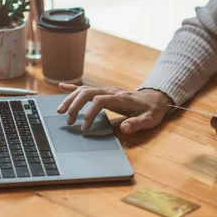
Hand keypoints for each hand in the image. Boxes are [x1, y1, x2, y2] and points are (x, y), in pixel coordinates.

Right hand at [56, 83, 171, 133]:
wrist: (156, 97)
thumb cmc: (152, 110)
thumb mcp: (150, 119)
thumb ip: (138, 123)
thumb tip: (125, 129)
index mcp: (120, 98)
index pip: (99, 101)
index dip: (89, 112)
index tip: (84, 127)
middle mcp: (111, 92)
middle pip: (87, 93)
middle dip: (74, 105)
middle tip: (67, 120)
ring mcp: (107, 90)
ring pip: (84, 90)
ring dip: (71, 99)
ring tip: (60, 110)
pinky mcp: (104, 92)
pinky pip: (86, 88)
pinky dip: (73, 88)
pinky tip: (62, 87)